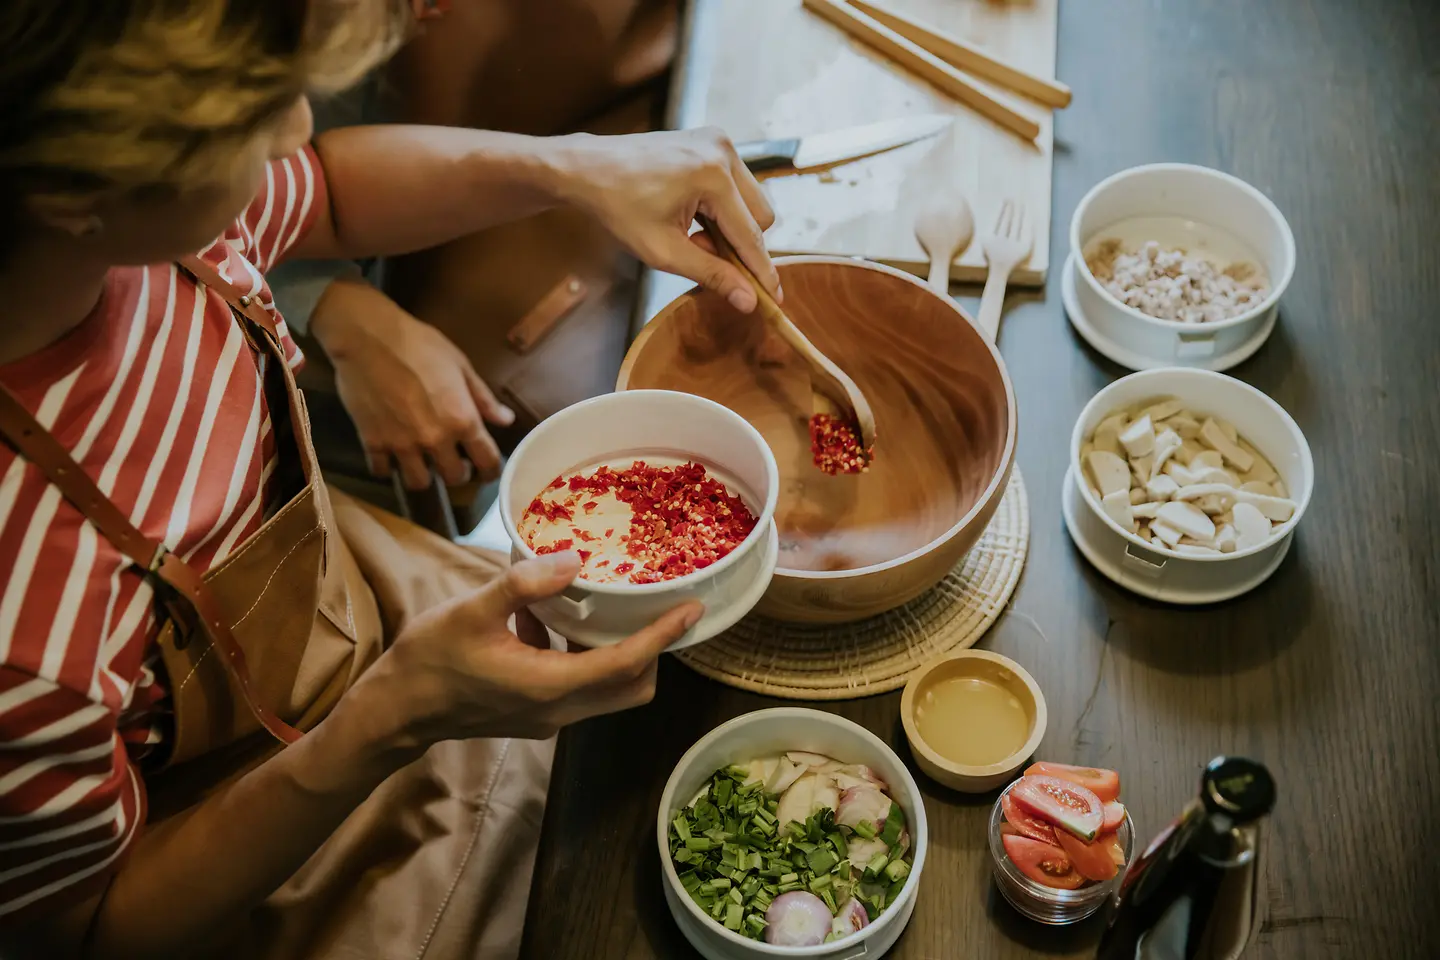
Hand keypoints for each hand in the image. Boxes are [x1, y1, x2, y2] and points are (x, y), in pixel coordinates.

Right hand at [310, 276, 512, 488]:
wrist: (369, 338)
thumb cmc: (419, 344)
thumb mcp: (460, 365)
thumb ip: (483, 398)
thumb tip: (506, 420)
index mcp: (462, 420)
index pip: (487, 461)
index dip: (491, 471)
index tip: (488, 471)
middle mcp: (435, 439)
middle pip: (453, 478)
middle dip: (458, 474)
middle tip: (453, 462)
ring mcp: (402, 444)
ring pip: (418, 483)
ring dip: (424, 476)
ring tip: (422, 463)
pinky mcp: (372, 442)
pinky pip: (382, 471)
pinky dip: (388, 467)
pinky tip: (391, 455)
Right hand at [356, 552, 702, 743]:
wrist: (395, 710)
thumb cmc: (429, 660)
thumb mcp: (472, 610)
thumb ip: (524, 584)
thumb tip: (572, 560)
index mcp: (549, 686)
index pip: (626, 664)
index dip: (663, 637)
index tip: (692, 610)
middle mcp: (558, 710)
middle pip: (631, 687)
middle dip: (652, 650)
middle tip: (656, 607)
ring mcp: (547, 717)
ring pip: (609, 690)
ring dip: (617, 652)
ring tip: (607, 606)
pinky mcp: (535, 714)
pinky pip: (580, 687)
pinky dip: (583, 657)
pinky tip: (549, 621)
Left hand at [553, 127, 779, 312]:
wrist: (588, 169)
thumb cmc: (618, 208)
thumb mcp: (663, 251)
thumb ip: (711, 274)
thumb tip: (748, 300)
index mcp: (713, 176)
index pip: (751, 236)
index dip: (762, 272)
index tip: (775, 300)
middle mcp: (724, 151)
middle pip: (761, 216)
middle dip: (739, 243)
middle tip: (700, 253)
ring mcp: (719, 141)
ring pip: (752, 200)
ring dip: (731, 226)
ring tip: (691, 233)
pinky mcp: (712, 139)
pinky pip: (736, 184)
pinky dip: (722, 207)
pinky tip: (692, 214)